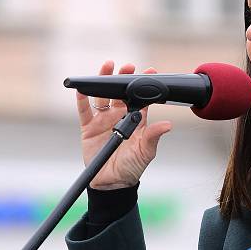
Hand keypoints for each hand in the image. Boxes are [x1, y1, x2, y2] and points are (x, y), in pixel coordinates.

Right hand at [76, 60, 171, 189]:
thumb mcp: (145, 152)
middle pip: (120, 93)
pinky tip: (82, 88)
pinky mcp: (89, 128)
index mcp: (136, 121)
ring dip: (104, 81)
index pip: (141, 99)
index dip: (144, 85)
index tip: (150, 71)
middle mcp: (119, 117)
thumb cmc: (132, 168)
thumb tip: (168, 124)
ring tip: (108, 66)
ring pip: (103, 96)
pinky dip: (82, 99)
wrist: (111, 183)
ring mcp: (103, 121)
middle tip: (128, 66)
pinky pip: (84, 111)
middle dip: (124, 78)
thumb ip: (153, 136)